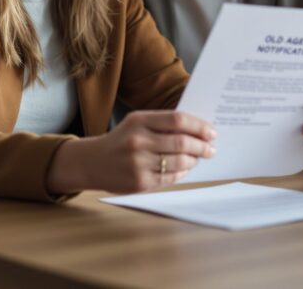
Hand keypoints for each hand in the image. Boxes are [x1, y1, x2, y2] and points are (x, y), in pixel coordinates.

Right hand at [48, 110, 215, 194]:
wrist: (91, 162)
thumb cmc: (120, 140)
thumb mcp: (136, 123)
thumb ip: (162, 124)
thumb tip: (197, 131)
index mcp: (139, 121)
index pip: (178, 119)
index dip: (199, 126)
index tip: (211, 132)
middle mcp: (138, 141)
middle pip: (182, 142)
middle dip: (202, 146)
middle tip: (211, 148)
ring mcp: (139, 163)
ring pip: (179, 162)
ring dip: (194, 160)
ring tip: (198, 158)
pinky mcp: (140, 182)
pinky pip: (170, 178)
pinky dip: (182, 173)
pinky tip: (184, 169)